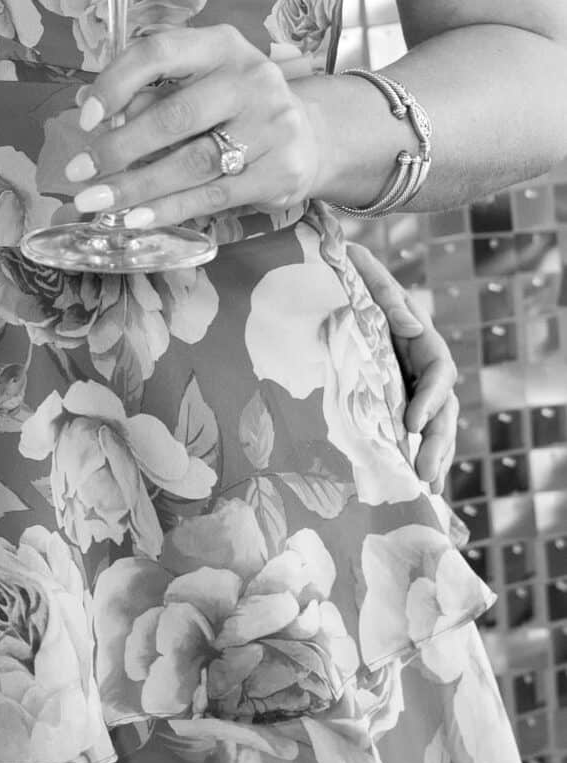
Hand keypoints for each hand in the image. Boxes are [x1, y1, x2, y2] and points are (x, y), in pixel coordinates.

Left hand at [65, 24, 326, 232]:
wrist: (310, 135)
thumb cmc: (233, 106)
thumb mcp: (196, 83)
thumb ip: (148, 92)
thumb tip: (87, 106)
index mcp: (220, 45)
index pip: (158, 53)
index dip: (116, 83)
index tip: (85, 118)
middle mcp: (251, 78)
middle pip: (174, 116)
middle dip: (119, 148)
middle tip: (79, 172)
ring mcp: (272, 125)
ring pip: (192, 162)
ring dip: (137, 187)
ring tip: (96, 202)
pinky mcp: (281, 170)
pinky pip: (214, 195)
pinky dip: (170, 209)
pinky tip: (137, 217)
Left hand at [342, 239, 459, 493]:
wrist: (320, 279)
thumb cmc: (342, 272)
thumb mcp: (362, 273)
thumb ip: (386, 295)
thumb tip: (414, 325)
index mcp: (418, 335)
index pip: (439, 369)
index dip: (432, 397)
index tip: (413, 422)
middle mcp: (418, 363)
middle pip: (443, 407)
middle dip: (438, 442)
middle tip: (426, 475)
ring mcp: (406, 384)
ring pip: (432, 424)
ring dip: (433, 457)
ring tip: (427, 490)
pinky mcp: (389, 399)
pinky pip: (409, 430)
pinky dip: (413, 454)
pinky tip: (411, 484)